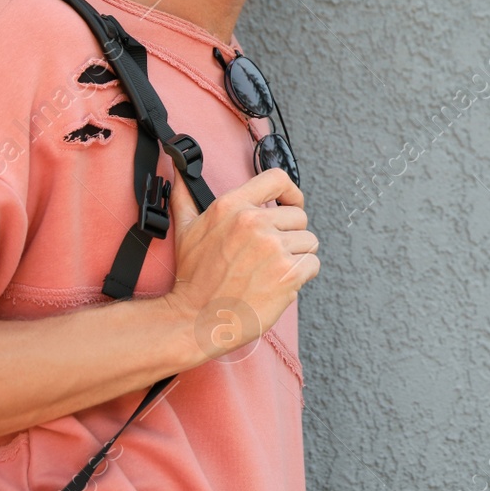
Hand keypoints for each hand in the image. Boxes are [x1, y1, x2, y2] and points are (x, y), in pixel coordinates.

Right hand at [164, 167, 318, 361]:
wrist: (196, 318)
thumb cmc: (193, 277)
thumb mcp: (185, 230)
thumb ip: (185, 197)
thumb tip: (177, 172)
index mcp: (232, 206)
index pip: (277, 179)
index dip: (291, 192)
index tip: (291, 204)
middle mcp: (254, 222)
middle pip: (299, 217)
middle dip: (290, 235)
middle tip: (269, 255)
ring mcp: (273, 247)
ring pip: (309, 242)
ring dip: (297, 257)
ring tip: (271, 271)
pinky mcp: (287, 273)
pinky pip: (312, 265)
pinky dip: (302, 276)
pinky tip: (278, 283)